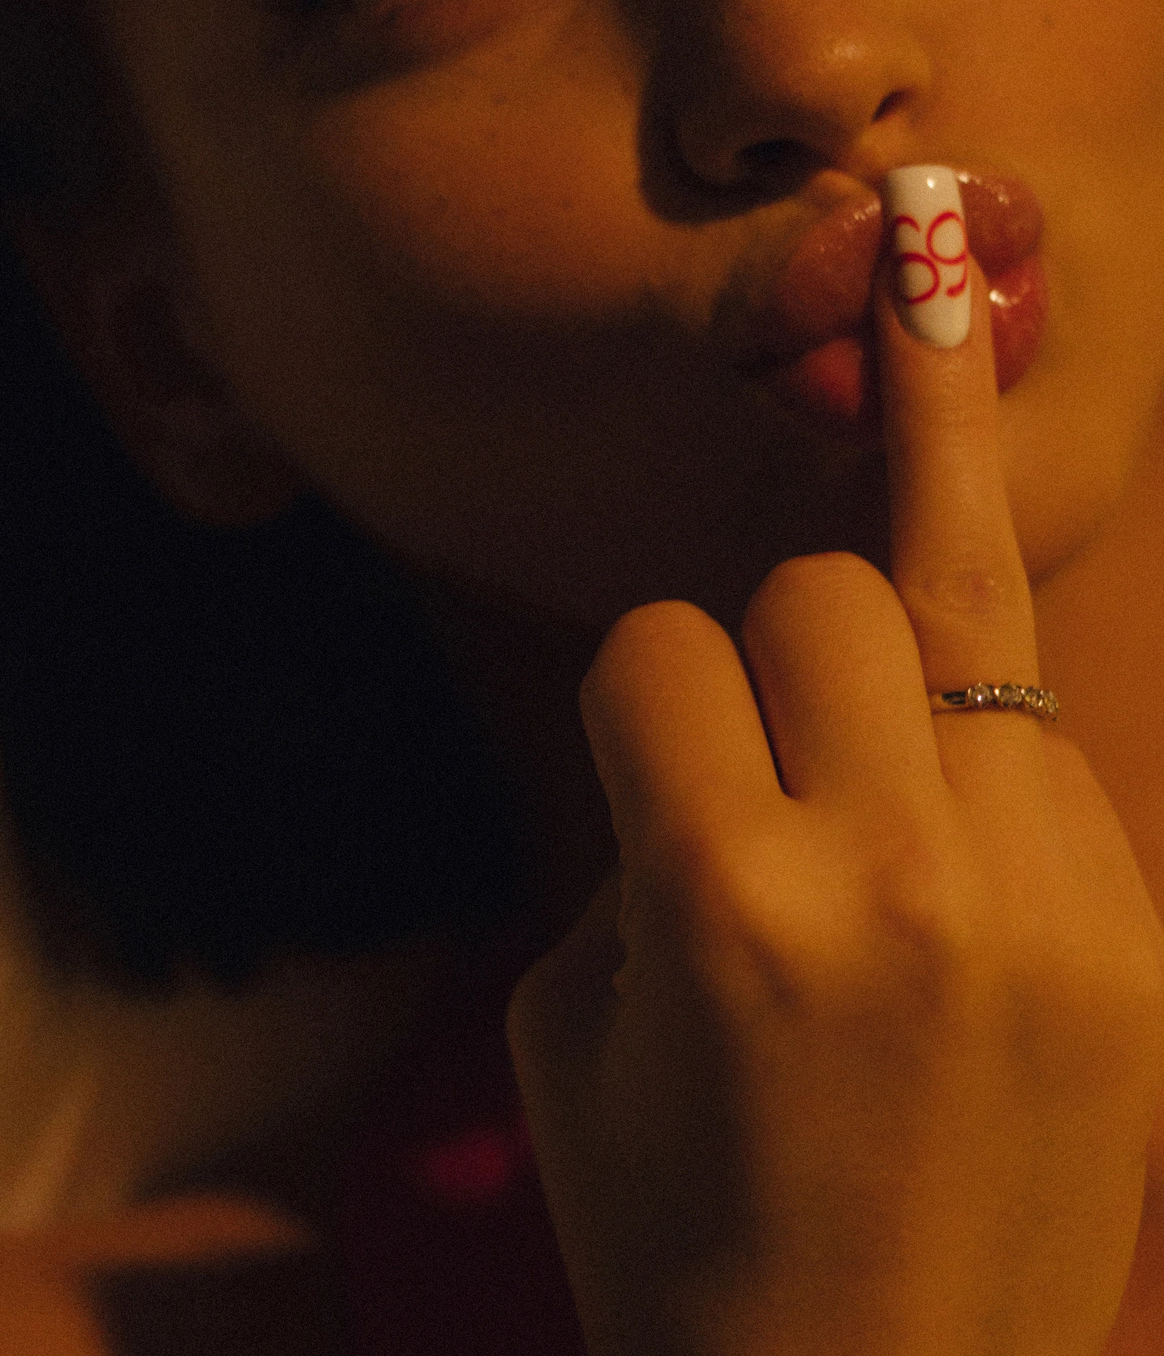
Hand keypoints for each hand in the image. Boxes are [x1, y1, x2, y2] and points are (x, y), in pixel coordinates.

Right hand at [508, 257, 1163, 1355]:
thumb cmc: (676, 1232)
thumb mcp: (573, 1023)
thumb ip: (642, 830)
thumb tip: (729, 707)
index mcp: (722, 902)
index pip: (658, 642)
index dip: (639, 690)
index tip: (656, 754)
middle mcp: (895, 876)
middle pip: (828, 583)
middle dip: (773, 639)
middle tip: (776, 727)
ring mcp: (1044, 900)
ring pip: (961, 614)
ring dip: (893, 653)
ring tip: (890, 687)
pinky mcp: (1138, 936)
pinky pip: (1044, 747)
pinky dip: (979, 756)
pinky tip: (957, 830)